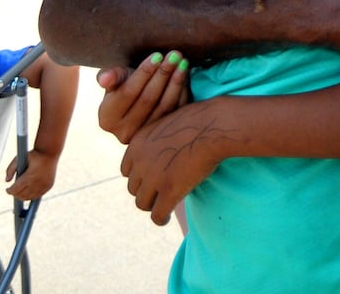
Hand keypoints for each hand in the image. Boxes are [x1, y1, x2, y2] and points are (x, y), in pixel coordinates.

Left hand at [5, 148, 58, 199]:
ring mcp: (44, 185)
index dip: (10, 191)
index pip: (16, 189)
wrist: (50, 152)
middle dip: (15, 194)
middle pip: (22, 195)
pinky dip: (32, 196)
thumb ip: (10, 168)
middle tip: (12, 191)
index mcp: (30, 176)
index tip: (7, 190)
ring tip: (19, 193)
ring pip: (30, 197)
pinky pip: (38, 195)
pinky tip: (28, 192)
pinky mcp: (49, 186)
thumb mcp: (20, 157)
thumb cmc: (34, 154)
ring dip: (23, 196)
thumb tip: (6, 181)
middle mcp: (38, 182)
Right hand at [97, 52, 191, 144]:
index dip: (143, 73)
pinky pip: (176, 112)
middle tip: (174, 55)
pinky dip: (182, 92)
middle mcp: (124, 133)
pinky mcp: (164, 135)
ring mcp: (145, 137)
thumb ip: (110, 76)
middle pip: (147, 100)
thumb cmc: (124, 84)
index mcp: (107, 119)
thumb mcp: (115, 78)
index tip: (157, 55)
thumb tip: (105, 79)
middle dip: (162, 74)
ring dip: (175, 82)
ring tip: (182, 62)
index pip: (127, 92)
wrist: (139, 99)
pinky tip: (185, 75)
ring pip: (164, 107)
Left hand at [122, 99, 239, 225]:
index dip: (139, 176)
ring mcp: (153, 177)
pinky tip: (166, 219)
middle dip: (145, 191)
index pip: (126, 169)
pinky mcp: (169, 191)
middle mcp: (140, 161)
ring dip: (151, 206)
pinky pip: (157, 214)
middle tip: (158, 195)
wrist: (212, 125)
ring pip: (142, 203)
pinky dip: (160, 219)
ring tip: (161, 209)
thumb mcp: (168, 125)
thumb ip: (157, 140)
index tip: (150, 180)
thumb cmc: (198, 121)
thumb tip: (161, 152)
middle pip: (133, 187)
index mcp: (137, 143)